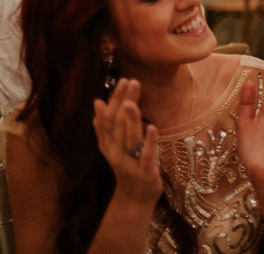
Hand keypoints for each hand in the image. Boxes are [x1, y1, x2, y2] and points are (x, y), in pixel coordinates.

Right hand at [92, 78, 162, 206]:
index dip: (115, 100)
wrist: (134, 199)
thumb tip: (96, 103)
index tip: (123, 80)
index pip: (109, 118)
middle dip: (123, 103)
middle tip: (131, 82)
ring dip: (130, 119)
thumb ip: (105, 126)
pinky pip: (146, 155)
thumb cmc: (127, 167)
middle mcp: (115, 152)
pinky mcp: (144, 171)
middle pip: (117, 125)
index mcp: (108, 144)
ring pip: (128, 139)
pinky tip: (152, 126)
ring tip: (133, 100)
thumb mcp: (113, 147)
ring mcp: (128, 163)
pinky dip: (149, 141)